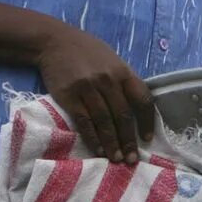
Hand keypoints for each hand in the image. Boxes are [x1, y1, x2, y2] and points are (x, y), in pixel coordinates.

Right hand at [35, 25, 155, 163]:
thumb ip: (123, 82)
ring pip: (105, 121)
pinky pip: (84, 121)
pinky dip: (93, 138)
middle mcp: (108, 80)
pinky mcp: (69, 96)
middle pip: (123, 115)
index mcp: (123, 72)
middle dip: (129, 140)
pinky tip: (98, 150)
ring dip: (112, 143)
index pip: (142, 100)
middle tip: (132, 159)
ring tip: (117, 159)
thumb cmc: (87, 53)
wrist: (54, 42)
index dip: (147, 122)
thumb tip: (136, 110)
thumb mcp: (112, 61)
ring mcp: (88, 88)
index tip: (148, 139)